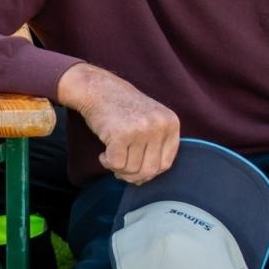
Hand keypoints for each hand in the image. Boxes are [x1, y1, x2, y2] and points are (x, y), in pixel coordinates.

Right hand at [59, 66, 179, 183]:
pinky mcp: (120, 134)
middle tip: (120, 169)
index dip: (149, 171)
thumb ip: (155, 146)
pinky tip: (103, 154)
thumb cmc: (122, 108)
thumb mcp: (150, 120)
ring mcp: (141, 130)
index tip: (136, 168)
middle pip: (150, 170)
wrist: (98, 88)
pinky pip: (116, 164)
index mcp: (171, 122)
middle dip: (133, 175)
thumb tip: (145, 180)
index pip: (166, 163)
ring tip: (111, 156)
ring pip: (132, 169)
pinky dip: (107, 163)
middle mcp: (159, 126)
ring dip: (119, 169)